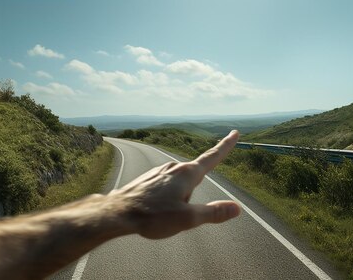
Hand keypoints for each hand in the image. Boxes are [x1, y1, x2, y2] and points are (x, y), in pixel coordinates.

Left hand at [111, 130, 241, 238]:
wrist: (116, 213)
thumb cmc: (152, 217)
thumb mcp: (188, 219)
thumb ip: (214, 213)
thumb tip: (236, 208)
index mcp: (187, 174)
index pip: (212, 157)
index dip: (226, 146)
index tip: (234, 133)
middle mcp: (174, 167)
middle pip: (193, 181)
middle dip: (190, 198)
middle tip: (175, 215)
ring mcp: (159, 170)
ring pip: (178, 187)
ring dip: (176, 201)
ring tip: (160, 215)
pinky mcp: (148, 177)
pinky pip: (164, 189)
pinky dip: (162, 200)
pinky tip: (151, 210)